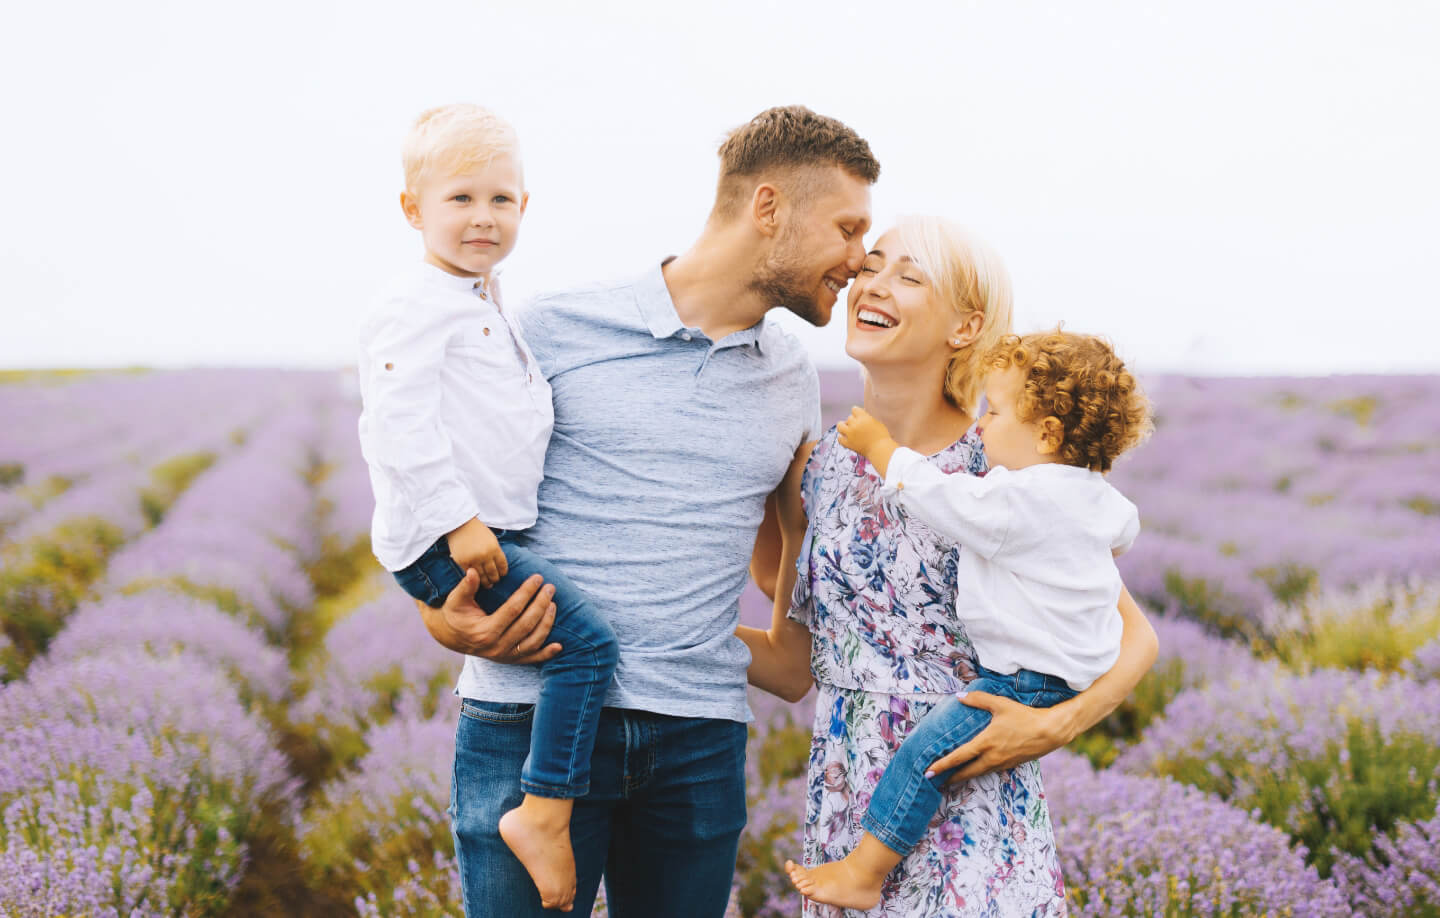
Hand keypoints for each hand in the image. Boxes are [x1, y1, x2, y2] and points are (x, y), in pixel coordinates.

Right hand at [416, 568, 561, 663]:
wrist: (451, 636)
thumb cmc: (455, 614)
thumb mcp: (455, 600)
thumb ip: (466, 586)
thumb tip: (473, 571)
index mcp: (484, 631)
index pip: (512, 610)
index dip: (527, 593)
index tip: (538, 578)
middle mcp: (496, 647)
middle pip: (526, 624)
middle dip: (541, 604)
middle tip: (550, 587)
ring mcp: (504, 656)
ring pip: (532, 642)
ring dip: (547, 623)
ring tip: (553, 604)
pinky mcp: (510, 660)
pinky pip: (531, 659)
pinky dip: (546, 654)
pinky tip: (559, 646)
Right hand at [447, 517, 507, 586]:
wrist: (460, 525)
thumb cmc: (477, 531)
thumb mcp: (491, 539)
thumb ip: (495, 552)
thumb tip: (499, 566)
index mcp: (494, 548)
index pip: (502, 565)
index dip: (503, 572)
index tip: (502, 575)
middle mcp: (485, 555)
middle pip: (493, 573)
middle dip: (494, 579)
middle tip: (494, 582)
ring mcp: (473, 559)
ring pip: (481, 576)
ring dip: (485, 582)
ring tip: (487, 584)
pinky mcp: (462, 561)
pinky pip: (470, 573)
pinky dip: (474, 577)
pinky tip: (476, 579)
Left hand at [837, 406, 892, 459]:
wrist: (880, 450)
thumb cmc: (881, 436)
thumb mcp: (876, 422)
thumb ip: (866, 418)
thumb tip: (860, 415)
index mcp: (863, 417)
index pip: (854, 409)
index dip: (857, 413)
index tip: (861, 418)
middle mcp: (855, 424)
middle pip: (849, 418)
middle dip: (854, 422)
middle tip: (859, 428)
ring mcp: (850, 434)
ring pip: (840, 425)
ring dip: (843, 426)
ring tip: (848, 430)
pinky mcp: (848, 443)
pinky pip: (839, 438)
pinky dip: (842, 438)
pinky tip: (846, 438)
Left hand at [927, 691, 1070, 782]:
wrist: (1050, 731)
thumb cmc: (1024, 716)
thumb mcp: (1000, 704)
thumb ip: (978, 700)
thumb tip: (959, 696)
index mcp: (986, 743)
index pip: (959, 757)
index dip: (942, 765)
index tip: (928, 772)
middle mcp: (992, 757)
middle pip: (966, 772)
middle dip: (950, 777)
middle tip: (934, 782)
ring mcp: (1002, 763)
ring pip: (978, 773)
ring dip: (964, 777)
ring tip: (951, 779)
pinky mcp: (1011, 765)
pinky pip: (990, 771)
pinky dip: (979, 773)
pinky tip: (976, 770)